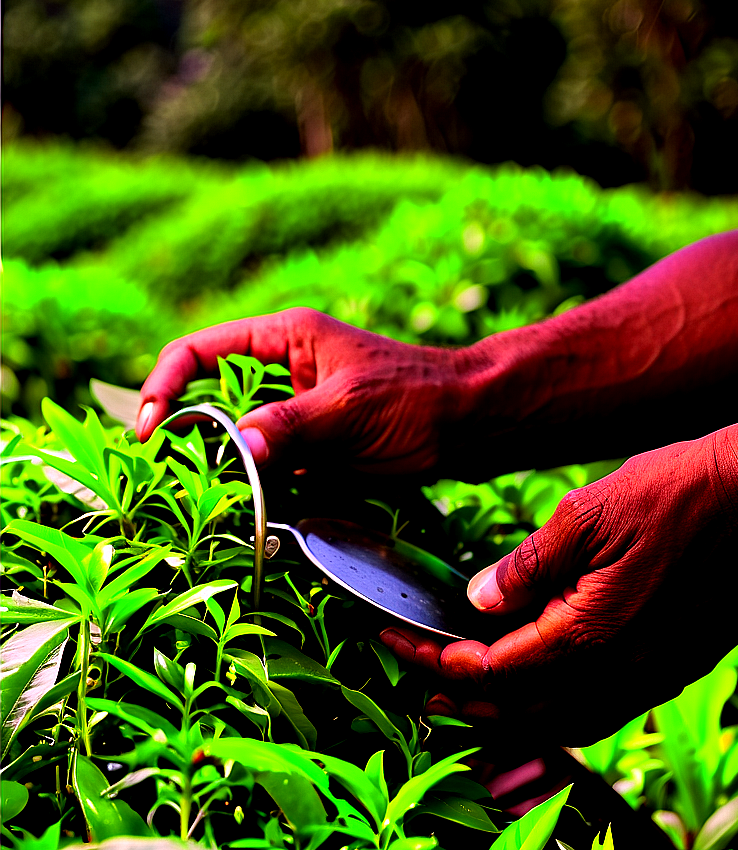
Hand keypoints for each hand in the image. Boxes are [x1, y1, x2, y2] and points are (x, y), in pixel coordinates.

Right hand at [137, 308, 464, 474]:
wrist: (475, 426)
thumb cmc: (420, 399)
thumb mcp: (349, 407)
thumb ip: (289, 425)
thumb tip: (234, 447)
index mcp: (287, 338)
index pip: (200, 352)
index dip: (164, 386)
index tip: (150, 432)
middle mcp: (288, 372)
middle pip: (215, 399)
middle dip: (193, 436)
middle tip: (176, 479)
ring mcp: (303, 413)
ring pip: (244, 440)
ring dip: (229, 470)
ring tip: (218, 502)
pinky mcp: (320, 448)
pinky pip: (275, 469)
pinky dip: (263, 489)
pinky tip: (261, 510)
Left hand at [381, 430, 737, 745]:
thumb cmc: (681, 495)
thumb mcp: (589, 511)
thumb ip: (530, 565)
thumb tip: (480, 600)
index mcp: (593, 632)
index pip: (497, 667)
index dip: (443, 658)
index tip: (402, 642)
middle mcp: (623, 670)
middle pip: (525, 711)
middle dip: (465, 699)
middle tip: (420, 684)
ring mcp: (653, 676)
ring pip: (564, 722)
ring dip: (509, 714)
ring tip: (467, 695)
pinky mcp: (673, 668)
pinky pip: (601, 711)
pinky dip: (555, 711)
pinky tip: (539, 685)